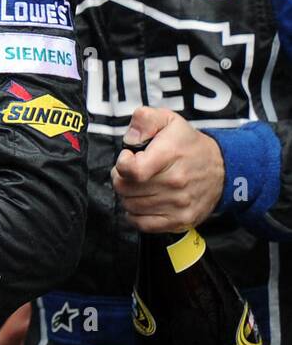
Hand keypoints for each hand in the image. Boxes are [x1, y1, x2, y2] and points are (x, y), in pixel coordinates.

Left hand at [112, 107, 225, 232]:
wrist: (222, 168)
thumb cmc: (187, 144)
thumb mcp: (168, 120)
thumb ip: (144, 119)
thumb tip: (129, 140)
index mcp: (169, 156)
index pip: (132, 170)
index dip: (121, 164)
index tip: (128, 157)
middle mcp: (175, 183)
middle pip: (125, 189)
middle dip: (121, 178)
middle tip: (132, 171)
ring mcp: (179, 204)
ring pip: (130, 206)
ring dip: (128, 195)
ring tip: (140, 185)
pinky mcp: (181, 221)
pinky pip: (143, 224)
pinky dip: (134, 215)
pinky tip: (141, 202)